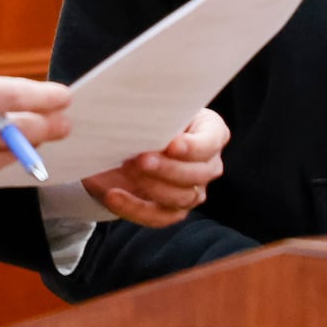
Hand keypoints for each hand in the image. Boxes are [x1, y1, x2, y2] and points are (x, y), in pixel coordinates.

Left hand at [82, 108, 228, 227]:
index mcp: (211, 131)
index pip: (211, 141)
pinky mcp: (174, 210)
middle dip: (167, 168)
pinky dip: (135, 208)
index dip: (194, 146)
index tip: (172, 145)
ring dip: (152, 186)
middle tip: (140, 159)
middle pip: (198, 173)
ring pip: (182, 197)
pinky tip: (114, 196)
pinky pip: (159, 217)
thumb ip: (154, 113)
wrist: (126, 142)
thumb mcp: (153, 109)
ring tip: (126, 169)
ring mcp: (195, 190)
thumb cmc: (147, 117)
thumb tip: (139, 115)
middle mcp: (209, 164)